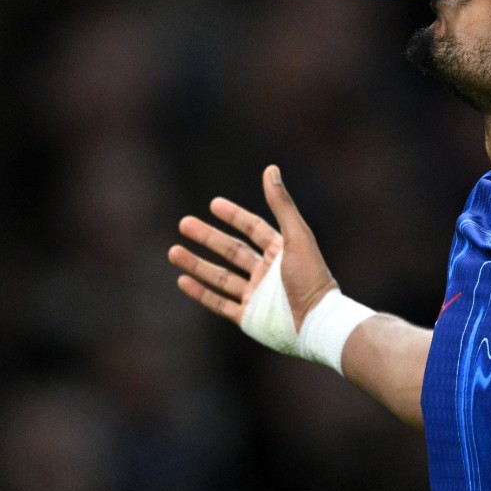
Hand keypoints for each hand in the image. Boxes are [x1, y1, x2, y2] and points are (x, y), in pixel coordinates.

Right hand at [168, 165, 336, 333]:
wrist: (317, 322)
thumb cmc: (312, 277)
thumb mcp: (296, 236)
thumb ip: (282, 204)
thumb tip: (271, 168)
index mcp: (281, 252)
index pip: (254, 228)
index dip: (235, 216)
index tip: (214, 204)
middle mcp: (267, 272)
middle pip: (232, 251)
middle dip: (208, 238)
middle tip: (184, 223)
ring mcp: (257, 295)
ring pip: (221, 276)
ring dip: (197, 264)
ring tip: (173, 251)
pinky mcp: (249, 317)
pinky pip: (220, 303)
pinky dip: (201, 292)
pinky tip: (182, 280)